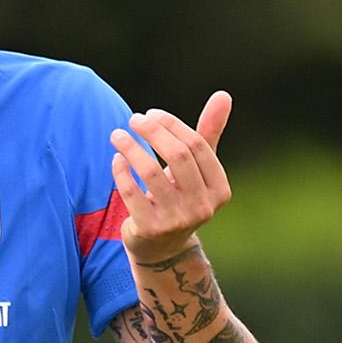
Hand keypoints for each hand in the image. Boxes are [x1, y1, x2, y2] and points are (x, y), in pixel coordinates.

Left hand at [111, 91, 234, 265]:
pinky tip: (117, 159)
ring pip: (151, 171)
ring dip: (131, 147)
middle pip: (177, 155)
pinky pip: (131, 191)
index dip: (171, 125)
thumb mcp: (197, 169)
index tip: (151, 114)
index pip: (196, 146)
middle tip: (134, 119)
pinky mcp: (150, 229)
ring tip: (117, 134)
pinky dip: (121, 171)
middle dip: (152, 131)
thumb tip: (224, 95)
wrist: (161, 247)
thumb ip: (208, 134)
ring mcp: (176, 221)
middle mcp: (203, 207)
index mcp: (220, 190)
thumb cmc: (180, 196)